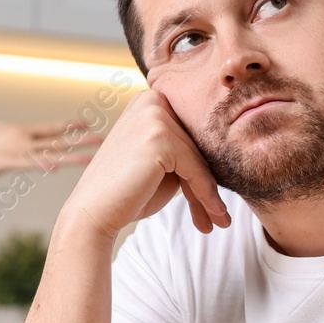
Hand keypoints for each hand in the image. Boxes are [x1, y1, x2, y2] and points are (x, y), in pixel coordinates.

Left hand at [0, 71, 103, 204]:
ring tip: (91, 159)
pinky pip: (29, 162)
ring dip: (71, 156)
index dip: (67, 126)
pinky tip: (56, 166)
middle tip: (103, 140)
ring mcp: (17, 155)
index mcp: (18, 134)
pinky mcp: (6, 163)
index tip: (87, 122)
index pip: (49, 129)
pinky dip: (43, 163)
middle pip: (58, 142)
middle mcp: (23, 145)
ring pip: (50, 154)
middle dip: (80, 140)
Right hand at [58, 84, 229, 240]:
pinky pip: (195, 168)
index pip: (191, 135)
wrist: (93, 213)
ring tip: (218, 221)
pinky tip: (214, 216)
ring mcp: (154, 115)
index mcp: (150, 101)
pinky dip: (206, 195)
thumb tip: (230, 155)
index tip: (214, 201)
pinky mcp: (159, 136)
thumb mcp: (163, 165)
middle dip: (208, 184)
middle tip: (218, 216)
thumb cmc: (127, 192)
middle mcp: (151, 100)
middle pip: (196, 145)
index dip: (204, 169)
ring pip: (199, 158)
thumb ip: (188, 152)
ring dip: (210, 194)